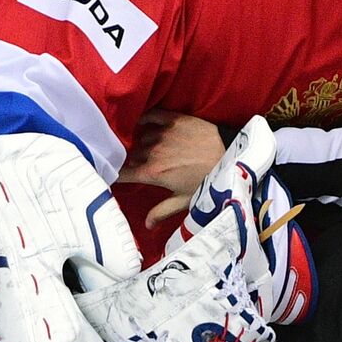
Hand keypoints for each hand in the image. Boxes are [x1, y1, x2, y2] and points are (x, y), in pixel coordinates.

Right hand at [118, 110, 225, 226]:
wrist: (231, 155)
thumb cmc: (208, 180)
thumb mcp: (186, 200)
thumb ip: (162, 211)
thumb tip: (146, 225)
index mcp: (153, 173)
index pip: (121, 173)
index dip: (113, 174)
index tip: (111, 175)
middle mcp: (153, 152)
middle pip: (128, 155)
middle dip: (125, 159)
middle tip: (128, 162)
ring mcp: (163, 134)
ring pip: (138, 137)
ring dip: (136, 142)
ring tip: (138, 146)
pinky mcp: (174, 119)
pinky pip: (150, 116)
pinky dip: (143, 119)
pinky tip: (141, 123)